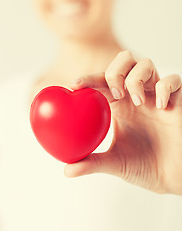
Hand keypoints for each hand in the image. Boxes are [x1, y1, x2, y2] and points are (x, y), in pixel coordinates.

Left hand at [64, 51, 181, 194]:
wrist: (171, 177)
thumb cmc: (143, 167)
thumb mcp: (115, 163)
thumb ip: (92, 163)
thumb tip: (67, 171)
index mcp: (120, 106)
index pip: (102, 83)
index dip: (88, 79)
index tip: (74, 85)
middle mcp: (136, 96)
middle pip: (123, 61)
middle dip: (115, 71)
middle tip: (115, 94)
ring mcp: (156, 97)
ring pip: (145, 64)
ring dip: (136, 78)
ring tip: (137, 102)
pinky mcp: (178, 101)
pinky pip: (174, 81)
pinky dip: (165, 88)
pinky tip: (161, 107)